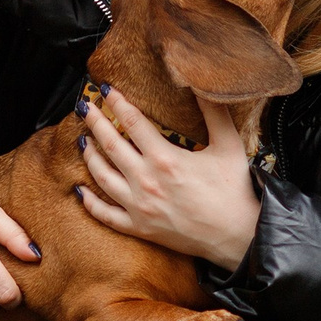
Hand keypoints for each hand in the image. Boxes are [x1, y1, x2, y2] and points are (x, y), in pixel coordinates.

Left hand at [75, 85, 261, 270]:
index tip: (106, 90)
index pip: (133, 122)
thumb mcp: (228, 145)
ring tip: (84, 141)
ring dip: (89, 157)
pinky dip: (90, 202)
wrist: (239, 236)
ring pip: (102, 178)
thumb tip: (201, 84)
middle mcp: (146, 182)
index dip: (118, 103)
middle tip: (84, 108)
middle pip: (110, 146)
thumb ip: (213, 113)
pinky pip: (106, 215)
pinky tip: (81, 190)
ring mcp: (140, 207)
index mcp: (165, 159)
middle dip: (95, 123)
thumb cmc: (235, 191)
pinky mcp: (140, 228)